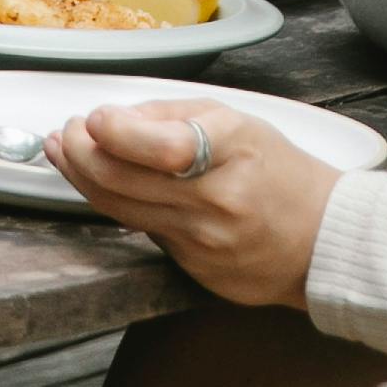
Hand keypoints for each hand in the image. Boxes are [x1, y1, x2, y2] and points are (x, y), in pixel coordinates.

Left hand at [43, 97, 338, 306]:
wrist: (321, 239)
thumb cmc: (278, 171)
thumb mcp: (236, 121)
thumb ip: (170, 116)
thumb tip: (110, 121)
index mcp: (233, 152)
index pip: (164, 147)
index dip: (117, 133)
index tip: (93, 118)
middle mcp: (217, 201)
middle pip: (125, 182)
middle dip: (80, 153)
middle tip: (65, 133)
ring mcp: (203, 242)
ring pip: (121, 211)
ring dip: (83, 179)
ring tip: (66, 153)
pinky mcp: (194, 270)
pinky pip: (142, 233)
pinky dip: (119, 206)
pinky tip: (107, 185)